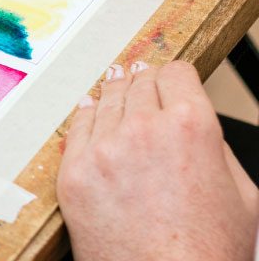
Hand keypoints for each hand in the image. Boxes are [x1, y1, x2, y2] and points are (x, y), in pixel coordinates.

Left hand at [58, 61, 258, 260]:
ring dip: (114, 93)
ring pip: (105, 101)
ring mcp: (104, 149)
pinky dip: (85, 115)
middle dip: (144, 81)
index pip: (176, 74)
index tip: (171, 79)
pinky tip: (89, 108)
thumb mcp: (243, 195)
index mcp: (191, 127)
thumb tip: (198, 124)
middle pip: (139, 82)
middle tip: (140, 76)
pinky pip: (76, 128)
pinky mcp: (75, 171)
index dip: (176, 77)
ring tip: (114, 84)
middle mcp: (144, 129)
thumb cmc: (206, 252)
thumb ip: (218, 149)